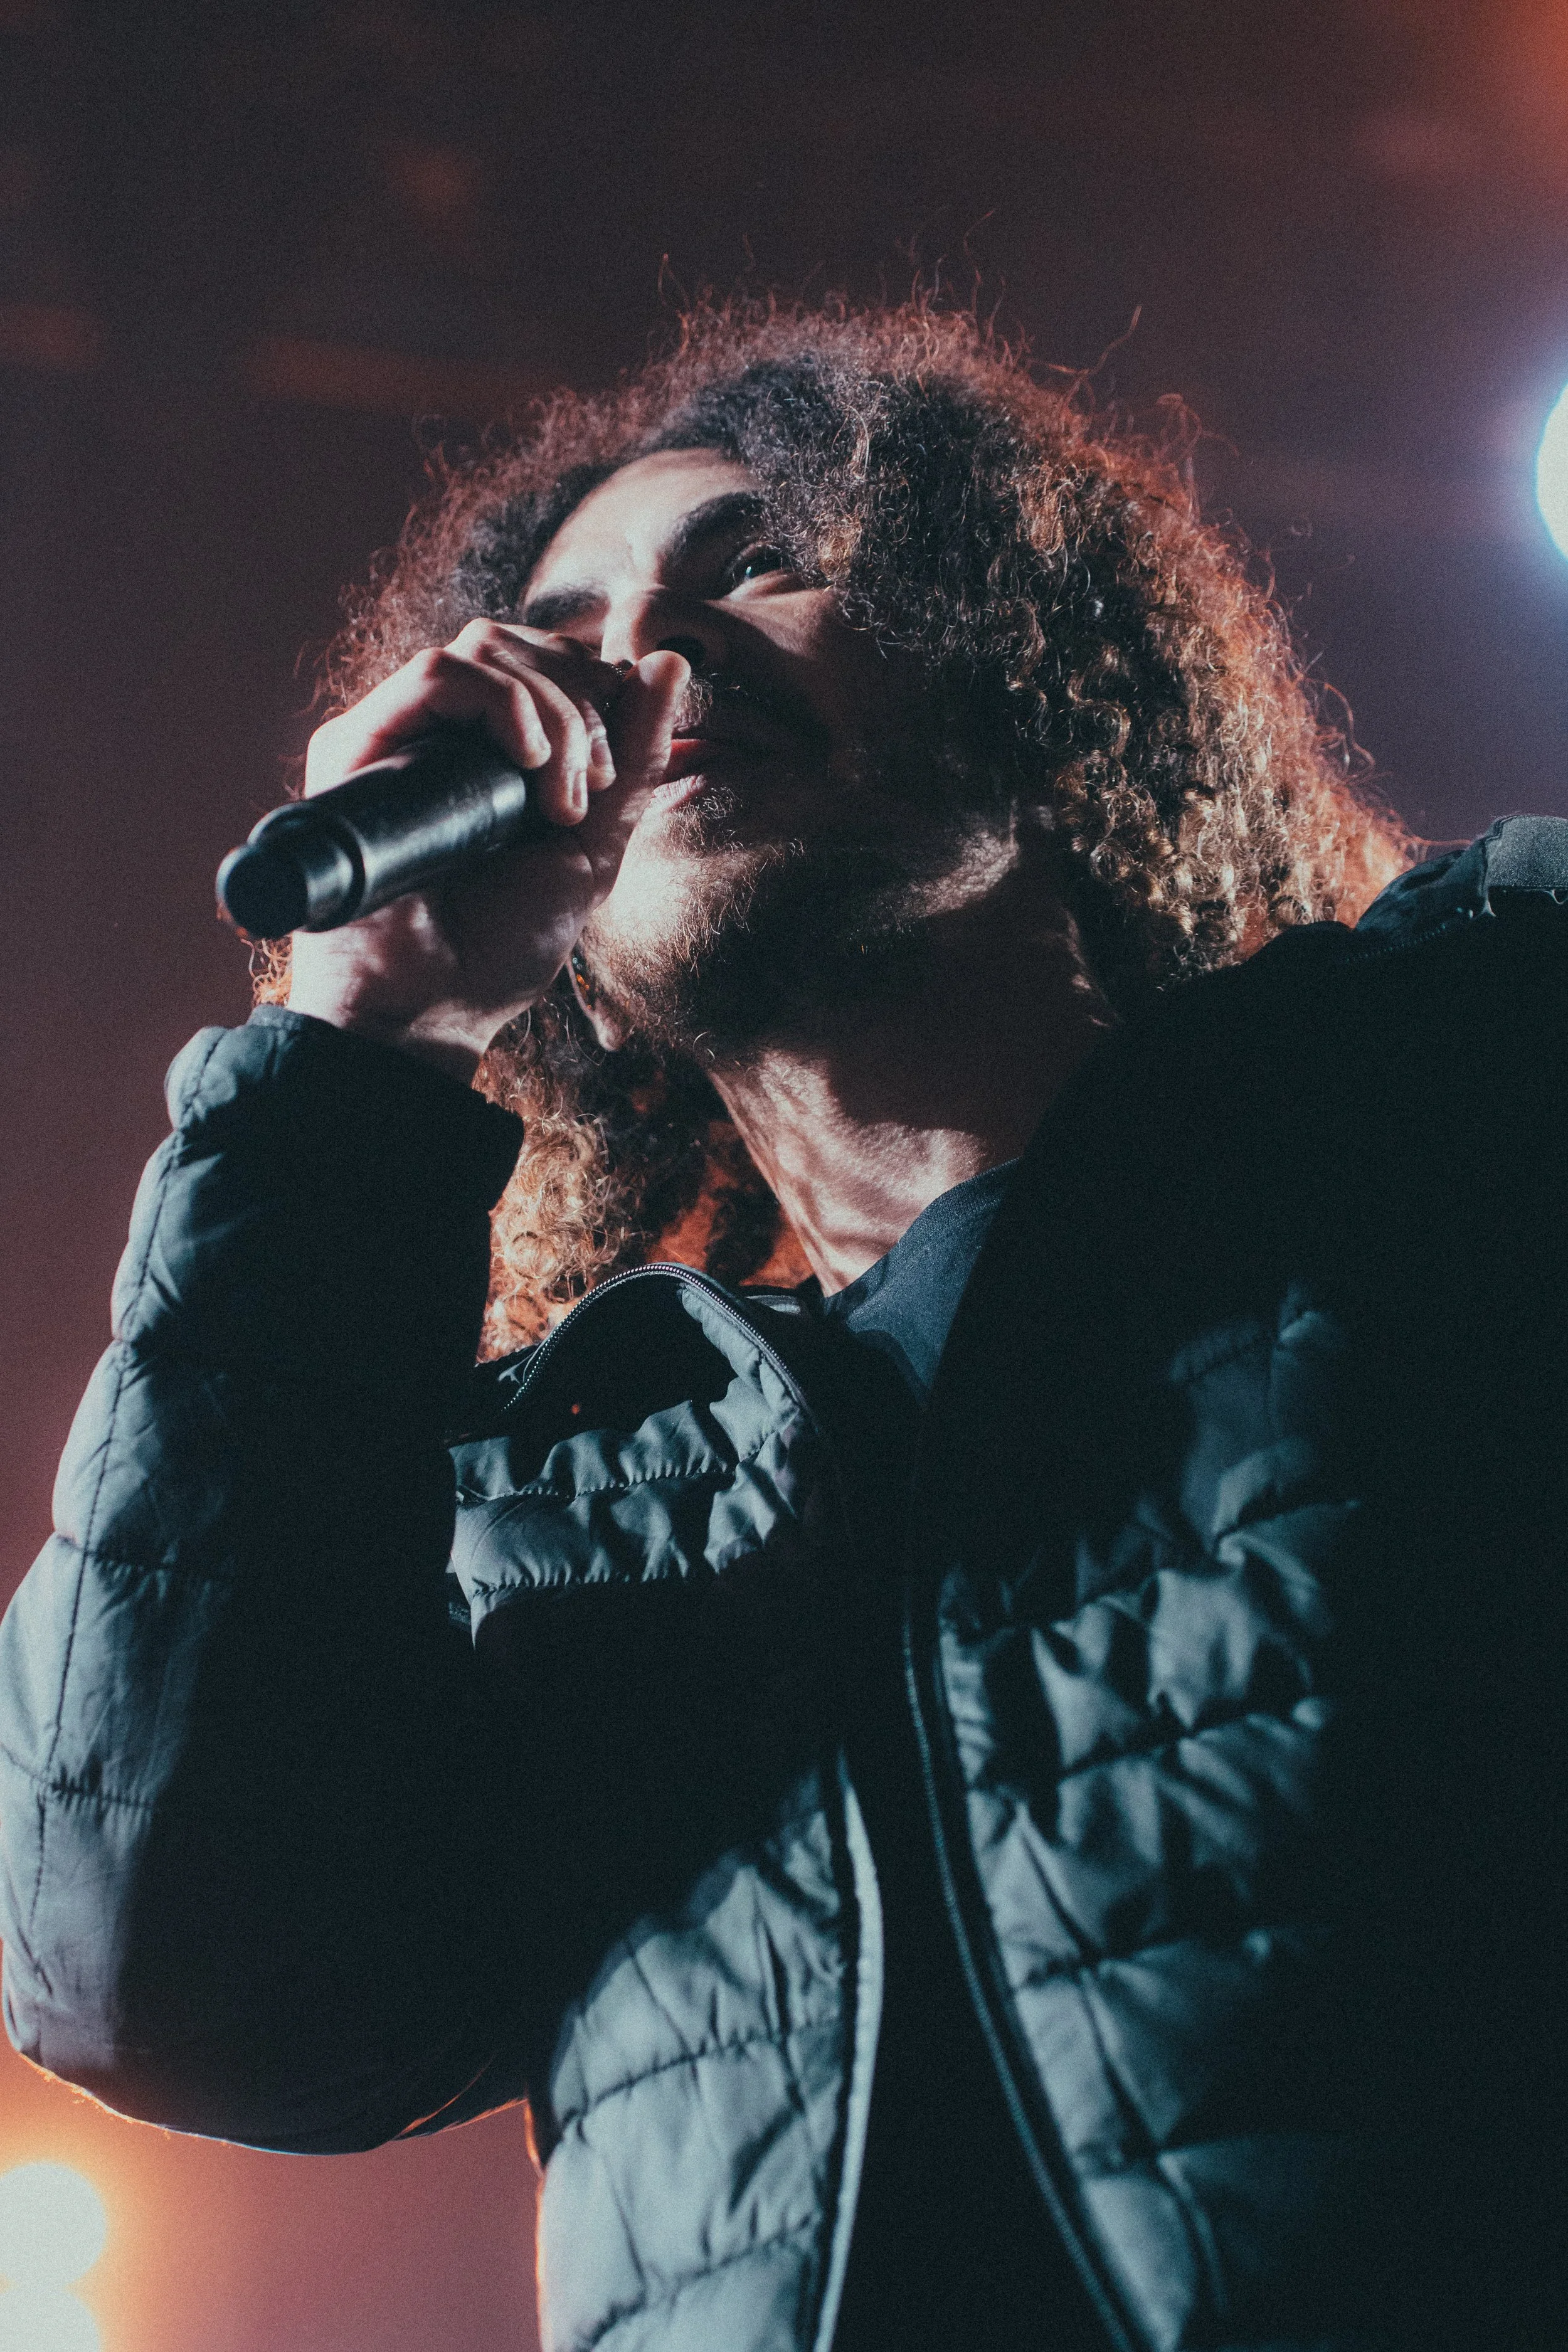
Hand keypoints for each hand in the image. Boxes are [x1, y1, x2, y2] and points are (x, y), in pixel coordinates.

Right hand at [286, 623, 687, 1078]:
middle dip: (582, 706)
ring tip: (555, 802)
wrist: (432, 1007)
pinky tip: (524, 763)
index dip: (598, 693)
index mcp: (494, 749)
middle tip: (586, 792)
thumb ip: (634, 762)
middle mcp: (442, 732)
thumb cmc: (499, 945)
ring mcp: (398, 734)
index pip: (552, 661)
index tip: (609, 778)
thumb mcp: (594, 846)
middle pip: (522, 644)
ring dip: (550, 715)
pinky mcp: (355, 747)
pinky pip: (433, 673)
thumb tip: (672, 663)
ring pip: (485, 649)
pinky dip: (498, 703)